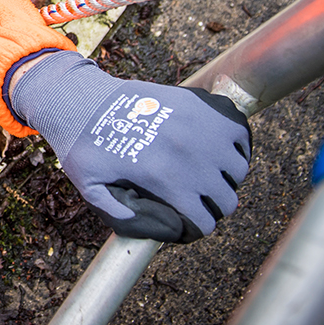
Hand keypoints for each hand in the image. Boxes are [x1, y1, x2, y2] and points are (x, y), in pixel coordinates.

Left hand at [7, 51, 250, 242]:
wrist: (84, 98)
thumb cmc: (83, 145)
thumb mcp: (91, 187)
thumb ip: (116, 212)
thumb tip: (147, 226)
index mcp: (165, 180)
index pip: (204, 222)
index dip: (197, 225)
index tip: (190, 218)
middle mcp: (189, 156)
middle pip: (227, 199)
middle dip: (214, 205)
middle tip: (200, 198)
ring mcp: (200, 129)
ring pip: (238, 169)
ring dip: (226, 175)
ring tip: (209, 172)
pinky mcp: (204, 107)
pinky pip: (239, 134)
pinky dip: (234, 144)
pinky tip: (218, 147)